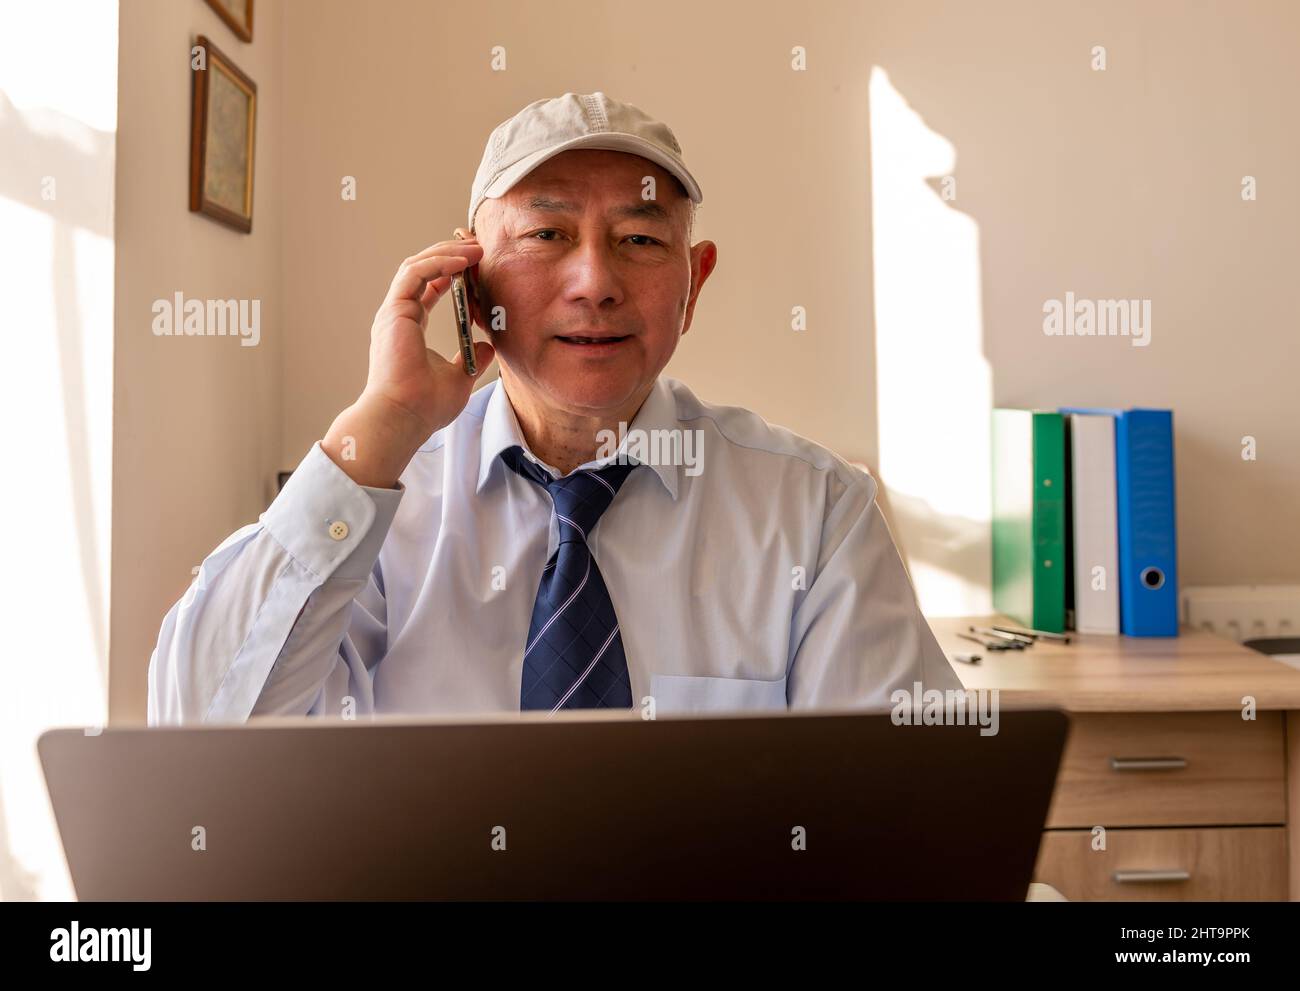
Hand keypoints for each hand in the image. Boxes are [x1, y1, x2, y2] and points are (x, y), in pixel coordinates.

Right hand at [322, 231, 495, 486]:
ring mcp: (394, 312)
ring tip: (476, 250)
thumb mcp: (460, 378)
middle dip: (449, 254)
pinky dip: (439, 263)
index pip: (428, 288)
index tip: (476, 265)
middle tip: (479, 247)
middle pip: (421, 270)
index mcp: (409, 328)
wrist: (405, 418)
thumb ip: (472, 359)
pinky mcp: (395, 311)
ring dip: (447, 253)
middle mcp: (398, 316)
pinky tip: (463, 262)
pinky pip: (415, 273)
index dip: (451, 272)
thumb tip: (488, 346)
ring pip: (417, 266)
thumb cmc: (425, 406)